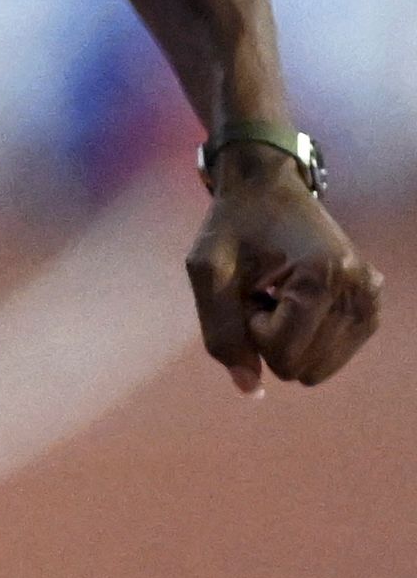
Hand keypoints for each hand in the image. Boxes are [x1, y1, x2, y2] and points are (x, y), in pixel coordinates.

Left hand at [188, 156, 381, 392]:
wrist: (266, 187)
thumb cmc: (232, 225)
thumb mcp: (207, 270)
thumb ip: (221, 332)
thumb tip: (250, 390)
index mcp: (323, 274)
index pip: (282, 352)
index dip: (250, 324)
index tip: (249, 286)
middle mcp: (360, 290)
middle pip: (302, 368)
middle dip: (270, 336)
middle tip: (262, 289)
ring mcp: (371, 300)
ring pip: (317, 369)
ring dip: (287, 337)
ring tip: (278, 292)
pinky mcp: (371, 308)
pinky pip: (331, 358)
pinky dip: (306, 337)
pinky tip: (296, 298)